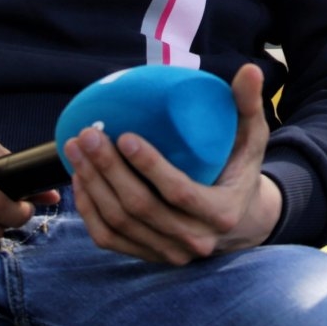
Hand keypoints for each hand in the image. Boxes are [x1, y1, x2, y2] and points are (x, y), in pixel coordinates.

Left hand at [65, 63, 283, 264]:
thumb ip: (249, 105)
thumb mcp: (251, 137)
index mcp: (222, 212)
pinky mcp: (147, 256)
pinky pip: (109, 237)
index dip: (150, 167)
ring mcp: (168, 253)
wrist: (239, 219)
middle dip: (108, 170)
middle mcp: (194, 240)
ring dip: (92, 186)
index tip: (125, 135)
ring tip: (75, 150)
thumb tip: (249, 70)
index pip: (180, 193)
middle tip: (88, 135)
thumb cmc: (240, 168)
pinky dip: (89, 209)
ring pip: (119, 223)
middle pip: (140, 208)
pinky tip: (79, 179)